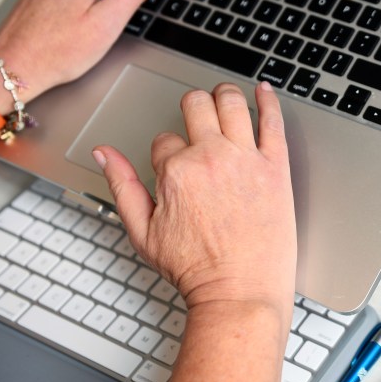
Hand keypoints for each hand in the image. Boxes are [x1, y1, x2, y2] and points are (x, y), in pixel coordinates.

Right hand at [93, 82, 296, 319]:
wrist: (240, 290)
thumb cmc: (196, 269)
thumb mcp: (143, 232)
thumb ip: (122, 186)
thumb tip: (104, 154)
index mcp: (177, 171)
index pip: (165, 139)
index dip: (168, 152)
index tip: (178, 167)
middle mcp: (211, 157)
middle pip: (196, 106)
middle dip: (192, 107)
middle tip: (198, 114)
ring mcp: (246, 159)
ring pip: (232, 103)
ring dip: (225, 94)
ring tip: (225, 96)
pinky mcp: (276, 167)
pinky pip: (273, 121)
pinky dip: (269, 100)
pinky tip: (265, 91)